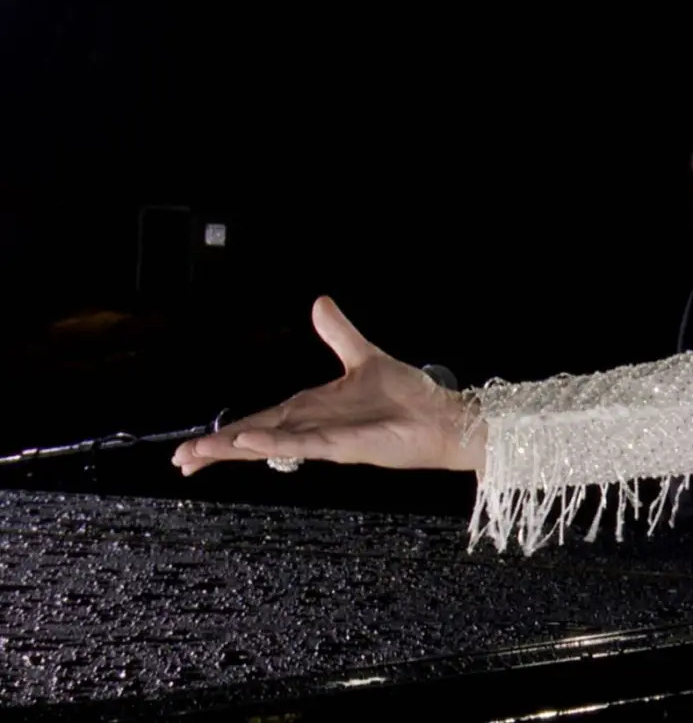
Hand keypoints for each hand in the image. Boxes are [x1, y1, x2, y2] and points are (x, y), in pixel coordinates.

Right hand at [171, 297, 483, 475]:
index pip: (259, 421)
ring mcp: (327, 439)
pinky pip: (304, 444)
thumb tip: (319, 303)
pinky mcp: (345, 446)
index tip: (193, 447)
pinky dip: (276, 443)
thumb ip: (338, 333)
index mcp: (312, 409)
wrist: (442, 417)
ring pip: (270, 445)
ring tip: (198, 454)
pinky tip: (250, 443)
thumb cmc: (408, 396)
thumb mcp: (364, 356)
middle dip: (217, 449)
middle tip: (181, 460)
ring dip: (235, 448)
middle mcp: (313, 427)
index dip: (227, 433)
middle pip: (255, 438)